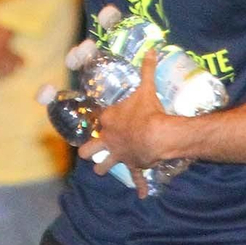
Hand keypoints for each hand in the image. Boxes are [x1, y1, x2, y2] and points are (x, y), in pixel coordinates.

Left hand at [77, 49, 167, 196]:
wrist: (157, 135)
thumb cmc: (147, 111)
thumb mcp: (146, 88)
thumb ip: (147, 69)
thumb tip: (152, 49)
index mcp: (108, 121)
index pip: (95, 121)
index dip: (97, 120)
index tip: (99, 120)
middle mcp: (108, 140)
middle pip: (88, 150)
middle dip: (88, 150)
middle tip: (91, 149)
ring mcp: (119, 155)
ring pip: (103, 166)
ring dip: (104, 167)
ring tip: (103, 168)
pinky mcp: (133, 165)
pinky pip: (135, 179)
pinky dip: (139, 186)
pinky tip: (140, 195)